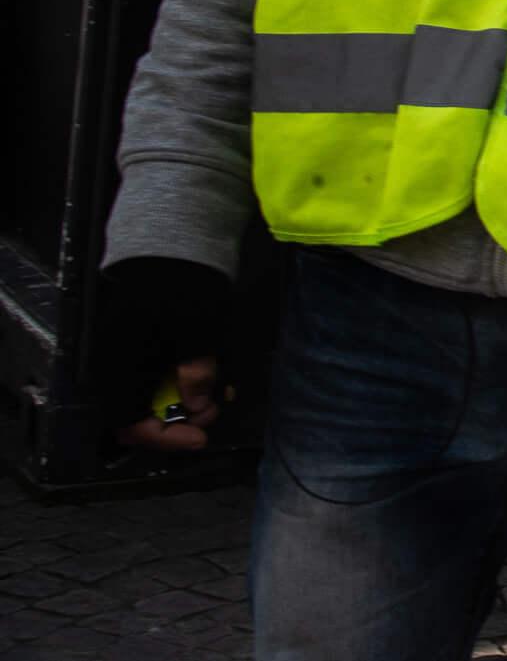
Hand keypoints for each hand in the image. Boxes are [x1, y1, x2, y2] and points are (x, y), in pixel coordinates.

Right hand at [100, 256, 231, 453]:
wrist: (174, 240)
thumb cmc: (184, 284)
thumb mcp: (199, 331)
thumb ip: (196, 373)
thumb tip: (197, 408)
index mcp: (119, 367)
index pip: (128, 424)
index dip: (164, 438)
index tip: (200, 438)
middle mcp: (115, 364)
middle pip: (139, 411)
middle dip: (180, 419)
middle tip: (213, 411)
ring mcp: (127, 350)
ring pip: (151, 392)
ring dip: (184, 400)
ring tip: (218, 396)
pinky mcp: (141, 338)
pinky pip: (155, 370)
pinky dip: (182, 378)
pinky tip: (211, 375)